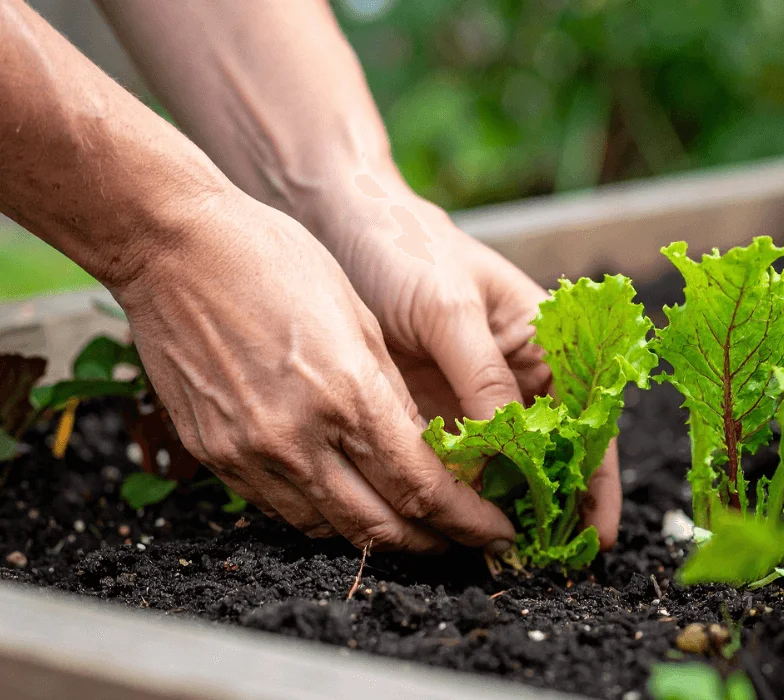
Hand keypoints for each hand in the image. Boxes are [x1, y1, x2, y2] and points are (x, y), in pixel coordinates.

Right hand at [112, 189, 514, 550]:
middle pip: (381, 528)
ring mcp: (249, 454)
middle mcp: (297, 439)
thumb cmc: (273, 261)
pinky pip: (280, 509)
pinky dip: (324, 514)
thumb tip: (426, 449)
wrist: (172, 247)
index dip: (468, 520)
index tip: (499, 532)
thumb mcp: (359, 317)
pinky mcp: (214, 456)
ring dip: (379, 534)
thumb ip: (393, 395)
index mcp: (347, 395)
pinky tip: (348, 496)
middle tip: (463, 541)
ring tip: (412, 524)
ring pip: (329, 530)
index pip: (422, 488)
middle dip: (433, 544)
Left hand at [307, 172, 622, 548]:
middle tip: (540, 561)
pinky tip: (450, 522)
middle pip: (551, 453)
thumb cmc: (407, 247)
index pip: (589, 419)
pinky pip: (453, 459)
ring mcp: (474, 395)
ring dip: (503, 508)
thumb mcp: (449, 309)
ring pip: (502, 465)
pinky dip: (457, 492)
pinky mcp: (431, 406)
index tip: (593, 536)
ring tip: (499, 553)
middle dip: (552, 506)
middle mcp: (517, 374)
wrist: (341, 222)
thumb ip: (482, 379)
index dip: (596, 480)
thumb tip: (509, 450)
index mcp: (547, 341)